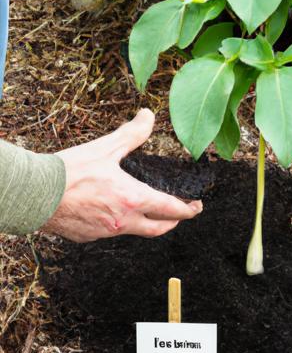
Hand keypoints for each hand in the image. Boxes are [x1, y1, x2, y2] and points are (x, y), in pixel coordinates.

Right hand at [42, 109, 201, 242]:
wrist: (33, 194)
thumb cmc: (69, 171)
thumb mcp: (105, 148)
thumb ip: (131, 133)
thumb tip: (148, 115)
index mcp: (132, 199)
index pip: (171, 210)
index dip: (188, 210)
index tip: (197, 207)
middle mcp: (123, 221)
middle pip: (159, 229)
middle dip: (174, 221)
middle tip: (182, 213)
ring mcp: (106, 233)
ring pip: (136, 231)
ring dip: (147, 222)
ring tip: (150, 210)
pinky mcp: (89, 237)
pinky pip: (113, 232)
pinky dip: (122, 223)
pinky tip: (116, 212)